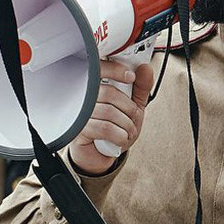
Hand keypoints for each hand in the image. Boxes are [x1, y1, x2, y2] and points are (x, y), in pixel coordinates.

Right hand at [66, 59, 154, 174]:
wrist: (101, 154)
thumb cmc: (114, 128)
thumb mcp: (133, 106)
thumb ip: (141, 88)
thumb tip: (145, 69)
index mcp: (95, 87)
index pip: (99, 69)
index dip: (115, 69)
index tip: (131, 77)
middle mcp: (83, 98)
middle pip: (108, 92)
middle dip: (129, 108)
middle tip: (134, 117)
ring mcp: (80, 113)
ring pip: (109, 112)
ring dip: (126, 125)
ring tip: (128, 131)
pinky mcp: (79, 129)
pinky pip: (104, 128)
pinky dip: (119, 135)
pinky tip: (120, 139)